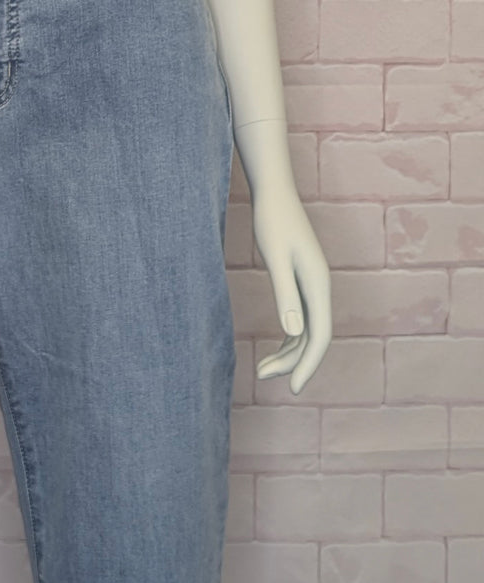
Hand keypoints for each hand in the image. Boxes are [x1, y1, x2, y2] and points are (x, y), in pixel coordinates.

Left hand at [251, 189, 332, 394]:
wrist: (275, 194)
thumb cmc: (273, 222)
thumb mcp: (276, 258)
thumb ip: (285, 294)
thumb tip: (294, 330)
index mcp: (318, 285)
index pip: (319, 336)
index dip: (308, 365)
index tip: (294, 388)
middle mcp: (321, 288)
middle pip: (314, 338)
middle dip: (293, 362)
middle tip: (262, 376)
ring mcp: (313, 286)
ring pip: (307, 331)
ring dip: (288, 353)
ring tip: (261, 370)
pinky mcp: (301, 283)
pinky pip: (301, 321)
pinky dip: (289, 339)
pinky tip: (273, 351)